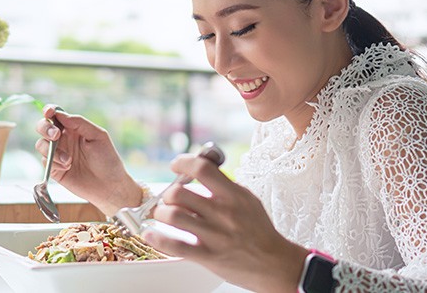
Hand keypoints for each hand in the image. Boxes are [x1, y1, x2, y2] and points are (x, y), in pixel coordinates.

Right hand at [35, 105, 141, 215]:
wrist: (109, 185)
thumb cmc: (107, 159)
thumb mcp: (98, 136)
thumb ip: (79, 123)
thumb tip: (59, 114)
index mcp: (74, 128)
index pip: (57, 115)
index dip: (49, 111)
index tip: (49, 112)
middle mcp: (64, 139)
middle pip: (43, 127)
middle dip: (45, 128)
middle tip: (56, 135)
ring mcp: (58, 154)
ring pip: (41, 144)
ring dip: (52, 150)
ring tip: (69, 160)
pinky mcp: (55, 169)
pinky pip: (45, 161)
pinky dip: (54, 162)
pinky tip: (68, 166)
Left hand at [142, 153, 308, 292]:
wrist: (275, 263)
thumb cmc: (260, 232)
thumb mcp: (248, 201)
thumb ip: (225, 188)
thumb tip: (201, 174)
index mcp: (234, 195)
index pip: (202, 168)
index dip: (183, 162)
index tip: (176, 165)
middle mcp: (223, 213)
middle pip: (179, 193)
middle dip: (167, 195)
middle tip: (167, 199)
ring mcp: (215, 235)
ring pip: (172, 216)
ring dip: (160, 214)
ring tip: (162, 216)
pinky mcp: (208, 256)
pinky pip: (175, 246)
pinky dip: (157, 238)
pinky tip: (151, 234)